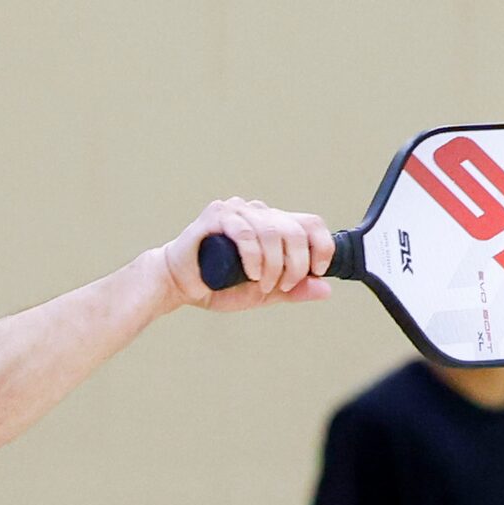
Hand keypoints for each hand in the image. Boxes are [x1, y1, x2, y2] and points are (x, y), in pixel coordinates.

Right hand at [158, 198, 337, 310]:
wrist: (177, 285)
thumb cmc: (217, 286)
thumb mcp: (263, 293)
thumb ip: (292, 290)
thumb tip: (326, 289)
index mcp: (272, 224)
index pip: (310, 223)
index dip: (321, 246)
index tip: (316, 272)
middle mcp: (257, 212)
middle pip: (295, 229)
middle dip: (296, 264)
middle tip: (283, 286)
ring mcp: (236, 210)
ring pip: (272, 231)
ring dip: (273, 264)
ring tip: (261, 284)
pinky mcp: (216, 215)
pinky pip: (245, 232)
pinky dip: (253, 256)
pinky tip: (250, 274)